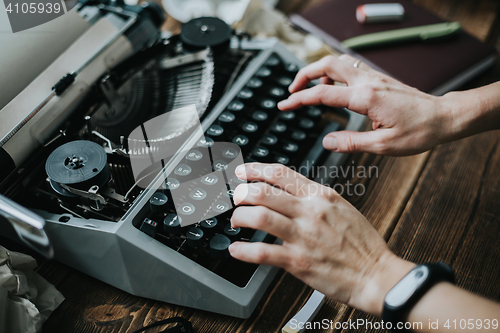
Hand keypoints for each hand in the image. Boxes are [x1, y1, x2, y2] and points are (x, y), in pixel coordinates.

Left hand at [229, 163, 414, 315]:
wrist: (376, 274)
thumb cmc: (362, 244)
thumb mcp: (342, 208)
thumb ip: (316, 198)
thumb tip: (292, 191)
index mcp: (321, 196)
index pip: (280, 173)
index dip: (255, 169)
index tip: (242, 172)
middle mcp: (310, 211)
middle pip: (264, 191)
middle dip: (242, 193)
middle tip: (236, 198)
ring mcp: (303, 235)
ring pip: (259, 216)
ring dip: (239, 216)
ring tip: (236, 220)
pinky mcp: (298, 261)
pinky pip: (262, 253)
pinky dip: (243, 251)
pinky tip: (236, 250)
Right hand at [277, 54, 454, 155]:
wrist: (443, 117)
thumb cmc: (419, 131)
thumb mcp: (384, 145)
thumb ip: (352, 143)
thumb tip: (327, 142)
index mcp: (365, 98)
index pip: (322, 94)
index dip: (298, 99)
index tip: (283, 105)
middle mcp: (368, 82)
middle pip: (327, 64)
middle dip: (304, 74)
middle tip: (291, 89)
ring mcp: (373, 77)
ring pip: (338, 62)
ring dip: (318, 70)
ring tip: (308, 87)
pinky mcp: (378, 79)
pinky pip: (350, 68)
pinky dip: (334, 73)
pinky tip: (333, 88)